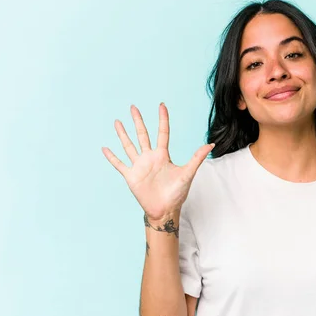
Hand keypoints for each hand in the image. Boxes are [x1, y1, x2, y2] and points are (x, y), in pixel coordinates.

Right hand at [102, 103, 213, 220]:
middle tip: (133, 107)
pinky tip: (105, 148)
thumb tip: (210, 145)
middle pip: (142, 135)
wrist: (165, 210)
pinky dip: (111, 157)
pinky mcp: (131, 176)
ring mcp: (139, 166)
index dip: (162, 119)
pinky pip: (119, 164)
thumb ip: (196, 158)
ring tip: (117, 122)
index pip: (162, 133)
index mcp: (163, 155)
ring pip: (129, 146)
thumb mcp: (187, 173)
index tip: (161, 105)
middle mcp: (150, 158)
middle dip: (138, 121)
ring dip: (122, 134)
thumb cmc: (177, 193)